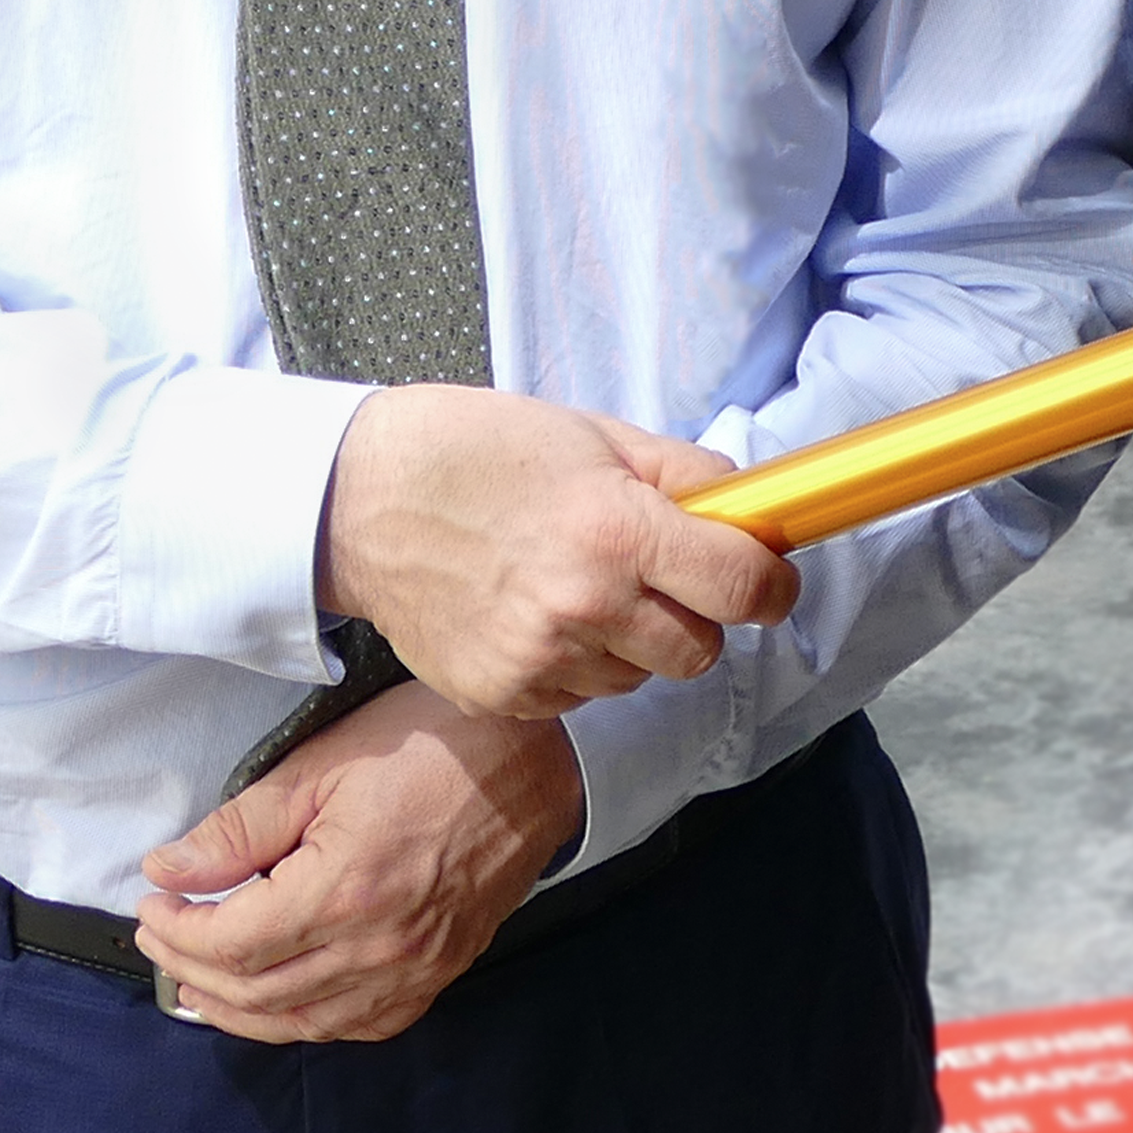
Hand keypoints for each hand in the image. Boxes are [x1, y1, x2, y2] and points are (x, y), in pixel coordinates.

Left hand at [131, 684, 582, 1044]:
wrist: (535, 760)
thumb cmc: (433, 746)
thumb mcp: (323, 765)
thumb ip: (239, 828)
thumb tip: (170, 871)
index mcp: (342, 892)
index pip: (229, 943)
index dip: (177, 930)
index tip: (152, 903)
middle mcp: (378, 947)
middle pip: (256, 990)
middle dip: (193, 968)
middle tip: (162, 935)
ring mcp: (414, 969)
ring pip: (303, 1023)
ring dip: (239, 1011)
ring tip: (198, 986)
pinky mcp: (440, 972)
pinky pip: (360, 1026)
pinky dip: (307, 1024)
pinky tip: (280, 1005)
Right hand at [317, 386, 796, 720]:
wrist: (361, 499)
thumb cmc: (479, 451)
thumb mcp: (597, 435)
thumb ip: (683, 478)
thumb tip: (750, 511)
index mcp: (618, 531)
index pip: (742, 587)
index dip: (771, 586)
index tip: (769, 580)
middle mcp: (584, 605)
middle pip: (699, 651)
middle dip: (697, 617)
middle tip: (662, 578)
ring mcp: (539, 660)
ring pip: (638, 678)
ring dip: (632, 643)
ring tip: (580, 586)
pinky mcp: (501, 695)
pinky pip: (578, 697)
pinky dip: (575, 665)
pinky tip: (536, 613)